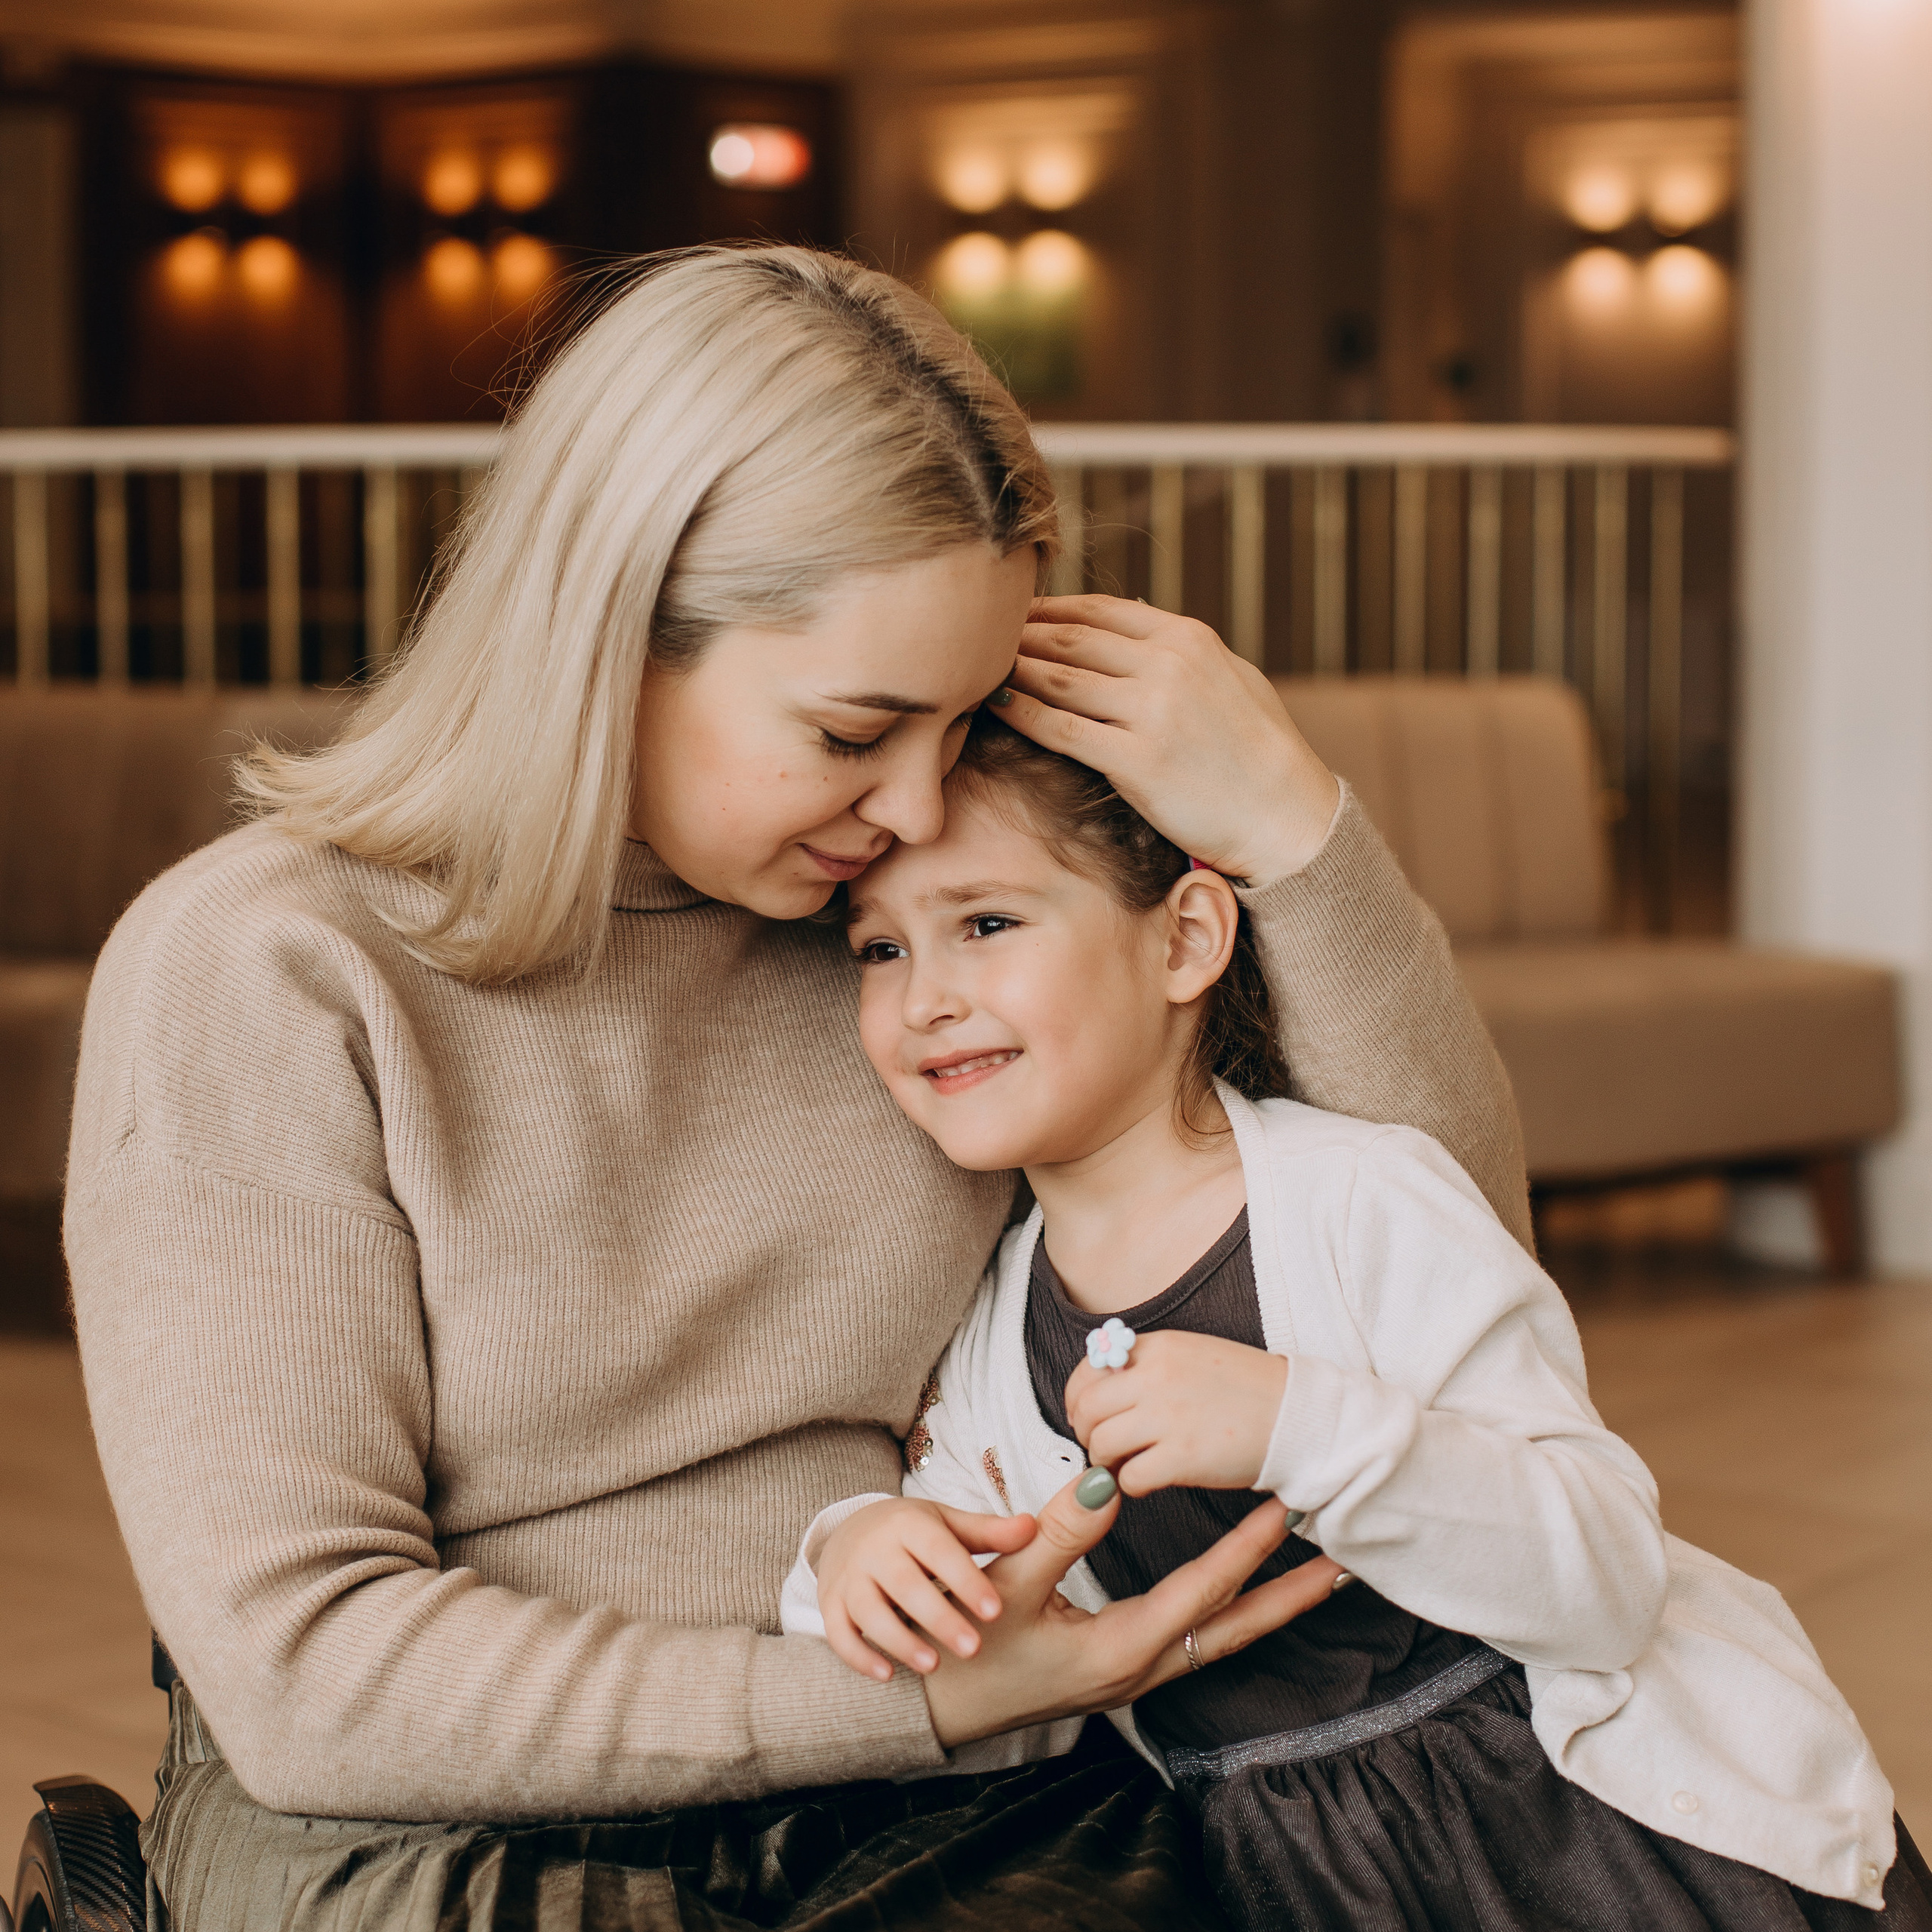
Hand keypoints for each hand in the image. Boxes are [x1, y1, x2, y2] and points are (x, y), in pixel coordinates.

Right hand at [818, 1498, 1037, 1681]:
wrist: (851, 1531)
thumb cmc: (915, 1533)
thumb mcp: (950, 1525)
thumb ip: (989, 1532)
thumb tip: (1030, 1528)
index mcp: (910, 1524)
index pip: (940, 1551)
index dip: (966, 1580)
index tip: (995, 1610)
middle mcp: (875, 1548)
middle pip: (904, 1584)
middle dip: (938, 1617)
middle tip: (973, 1648)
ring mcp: (850, 1577)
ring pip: (869, 1611)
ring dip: (900, 1640)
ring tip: (934, 1666)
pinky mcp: (831, 1604)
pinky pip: (838, 1633)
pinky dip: (859, 1656)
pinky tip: (887, 1675)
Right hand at [920, 1471, 1342, 1747]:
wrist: (936, 1706)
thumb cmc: (967, 1649)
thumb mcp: (1008, 1585)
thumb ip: (1060, 1533)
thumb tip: (1107, 1482)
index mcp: (1123, 1648)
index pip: (1204, 1590)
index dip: (1248, 1548)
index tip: (1286, 1509)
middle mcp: (1141, 1669)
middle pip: (1235, 1631)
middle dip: (1290, 1597)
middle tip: (1343, 1566)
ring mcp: (1133, 1677)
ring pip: (1219, 1641)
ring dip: (1266, 1608)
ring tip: (1310, 1580)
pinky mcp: (1120, 1672)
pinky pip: (1194, 1642)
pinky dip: (1228, 1615)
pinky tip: (1236, 1598)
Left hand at [996, 595, 1340, 881]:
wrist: (1286, 814)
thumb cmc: (1260, 750)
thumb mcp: (1230, 677)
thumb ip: (1178, 645)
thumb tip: (1131, 609)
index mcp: (1188, 639)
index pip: (1099, 611)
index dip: (1048, 611)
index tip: (1013, 615)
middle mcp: (1168, 666)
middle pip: (1071, 638)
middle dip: (1019, 634)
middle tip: (977, 638)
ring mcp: (1152, 712)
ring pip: (1059, 677)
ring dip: (1013, 668)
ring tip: (976, 668)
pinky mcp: (1137, 761)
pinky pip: (1060, 728)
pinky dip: (1021, 712)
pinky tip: (993, 706)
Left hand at [1065, 1331, 1288, 1495]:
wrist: (1296, 1415)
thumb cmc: (1247, 1388)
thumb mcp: (1191, 1354)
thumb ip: (1147, 1365)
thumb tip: (1102, 1389)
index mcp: (1157, 1347)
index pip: (1088, 1370)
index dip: (1079, 1399)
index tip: (1087, 1417)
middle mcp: (1155, 1377)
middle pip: (1087, 1409)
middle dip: (1087, 1433)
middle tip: (1104, 1447)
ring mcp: (1167, 1417)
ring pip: (1102, 1444)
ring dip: (1107, 1461)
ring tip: (1128, 1464)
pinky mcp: (1182, 1458)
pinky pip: (1130, 1477)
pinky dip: (1131, 1484)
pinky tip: (1150, 1480)